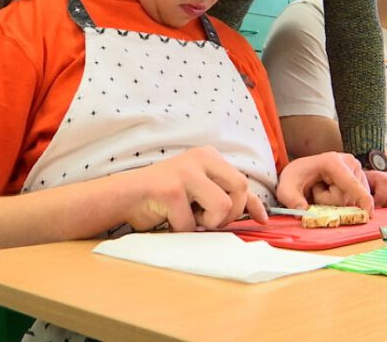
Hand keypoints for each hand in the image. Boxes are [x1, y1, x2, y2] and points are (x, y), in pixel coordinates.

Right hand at [123, 146, 266, 231]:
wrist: (125, 196)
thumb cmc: (163, 196)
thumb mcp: (198, 189)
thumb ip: (222, 195)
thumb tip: (255, 213)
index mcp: (208, 157)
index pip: (241, 180)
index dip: (254, 203)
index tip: (262, 219)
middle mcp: (200, 158)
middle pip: (240, 188)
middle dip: (232, 213)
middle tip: (211, 221)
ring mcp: (185, 172)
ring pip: (223, 206)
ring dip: (209, 222)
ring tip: (191, 217)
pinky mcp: (171, 190)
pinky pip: (191, 222)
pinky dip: (181, 229)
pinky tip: (169, 218)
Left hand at [276, 152, 373, 213]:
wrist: (301, 171)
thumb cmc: (295, 178)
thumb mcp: (285, 189)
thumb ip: (292, 200)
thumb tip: (302, 212)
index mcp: (333, 161)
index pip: (351, 184)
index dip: (361, 198)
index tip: (369, 212)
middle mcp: (350, 162)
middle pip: (348, 197)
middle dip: (331, 202)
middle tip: (316, 190)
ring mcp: (357, 169)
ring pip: (353, 199)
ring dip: (335, 201)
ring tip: (323, 189)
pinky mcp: (360, 177)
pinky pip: (357, 199)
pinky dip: (343, 200)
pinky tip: (332, 190)